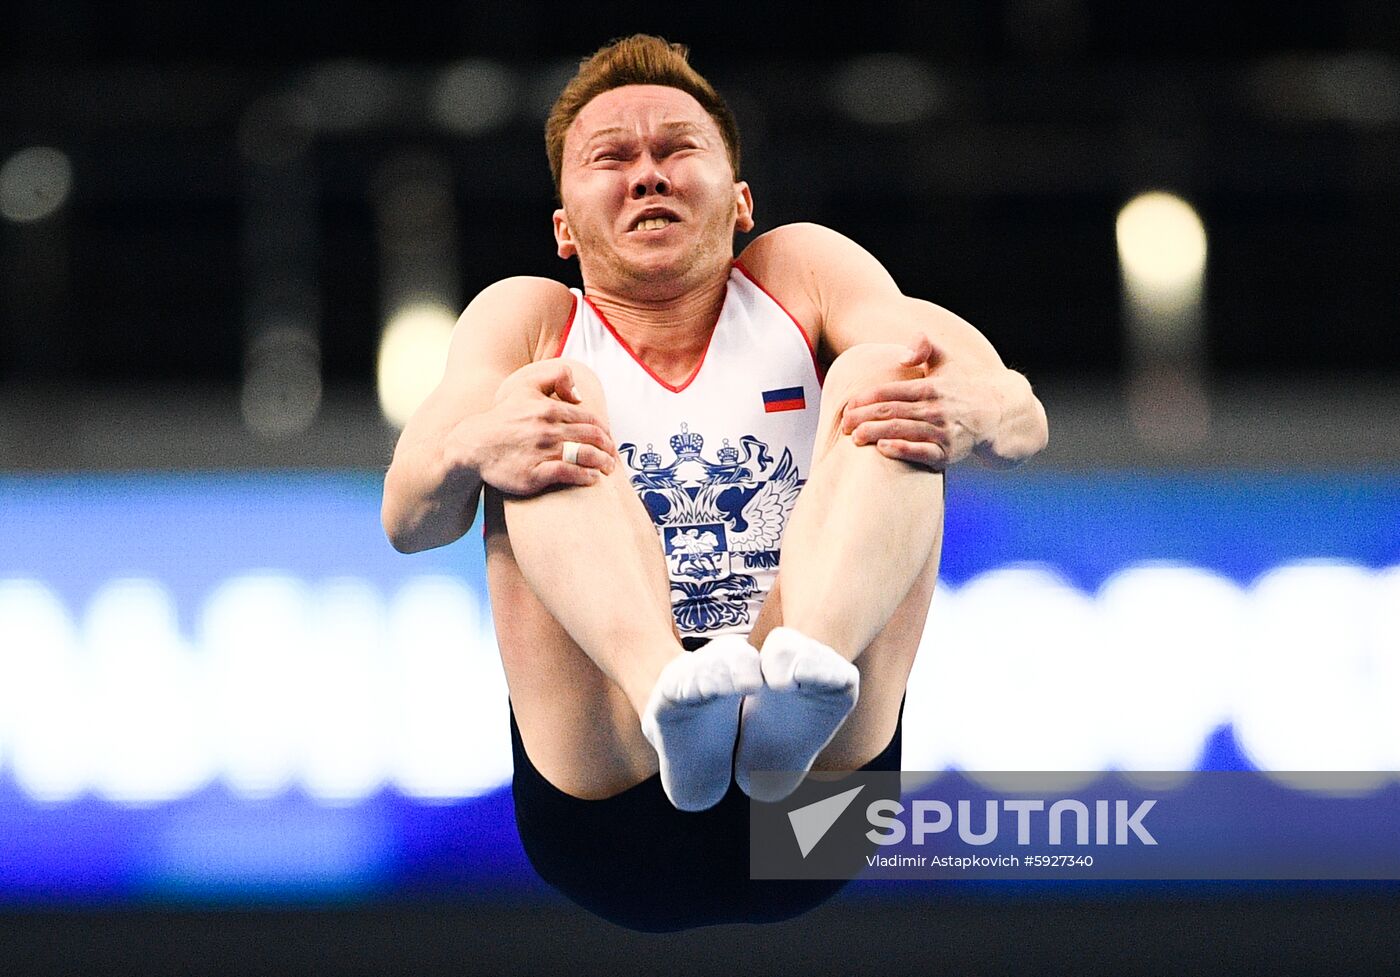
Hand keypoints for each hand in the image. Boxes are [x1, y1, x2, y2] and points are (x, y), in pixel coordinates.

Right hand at [447, 360, 617, 494]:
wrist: (473, 446)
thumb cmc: (502, 418)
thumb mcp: (523, 385)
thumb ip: (554, 377)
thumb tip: (579, 395)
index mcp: (548, 408)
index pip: (589, 420)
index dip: (604, 431)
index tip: (609, 440)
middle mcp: (547, 430)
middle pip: (592, 438)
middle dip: (608, 448)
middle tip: (613, 458)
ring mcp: (541, 452)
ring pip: (584, 455)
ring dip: (602, 463)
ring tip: (607, 469)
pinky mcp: (534, 474)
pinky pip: (568, 474)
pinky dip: (584, 476)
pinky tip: (591, 479)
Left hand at [839, 334, 1000, 469]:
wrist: (1001, 414)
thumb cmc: (966, 386)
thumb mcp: (949, 359)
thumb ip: (926, 346)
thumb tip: (903, 354)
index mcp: (931, 386)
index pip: (891, 391)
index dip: (867, 398)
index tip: (848, 404)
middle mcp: (935, 408)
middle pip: (891, 411)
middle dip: (863, 417)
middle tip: (842, 424)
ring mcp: (942, 432)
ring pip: (902, 431)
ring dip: (876, 433)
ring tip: (854, 437)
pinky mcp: (949, 453)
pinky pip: (923, 453)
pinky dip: (903, 451)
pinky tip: (883, 449)